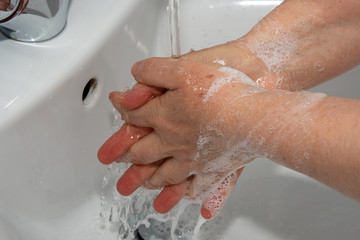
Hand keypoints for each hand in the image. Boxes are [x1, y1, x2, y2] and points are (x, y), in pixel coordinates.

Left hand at [101, 57, 269, 217]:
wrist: (255, 115)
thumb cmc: (223, 92)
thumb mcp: (182, 68)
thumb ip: (154, 71)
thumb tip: (134, 76)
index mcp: (164, 116)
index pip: (134, 116)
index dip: (122, 109)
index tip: (117, 105)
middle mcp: (174, 142)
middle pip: (143, 152)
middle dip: (126, 156)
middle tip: (113, 162)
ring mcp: (193, 159)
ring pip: (165, 174)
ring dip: (151, 180)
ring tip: (142, 186)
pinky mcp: (215, 168)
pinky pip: (200, 187)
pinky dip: (194, 196)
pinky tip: (195, 206)